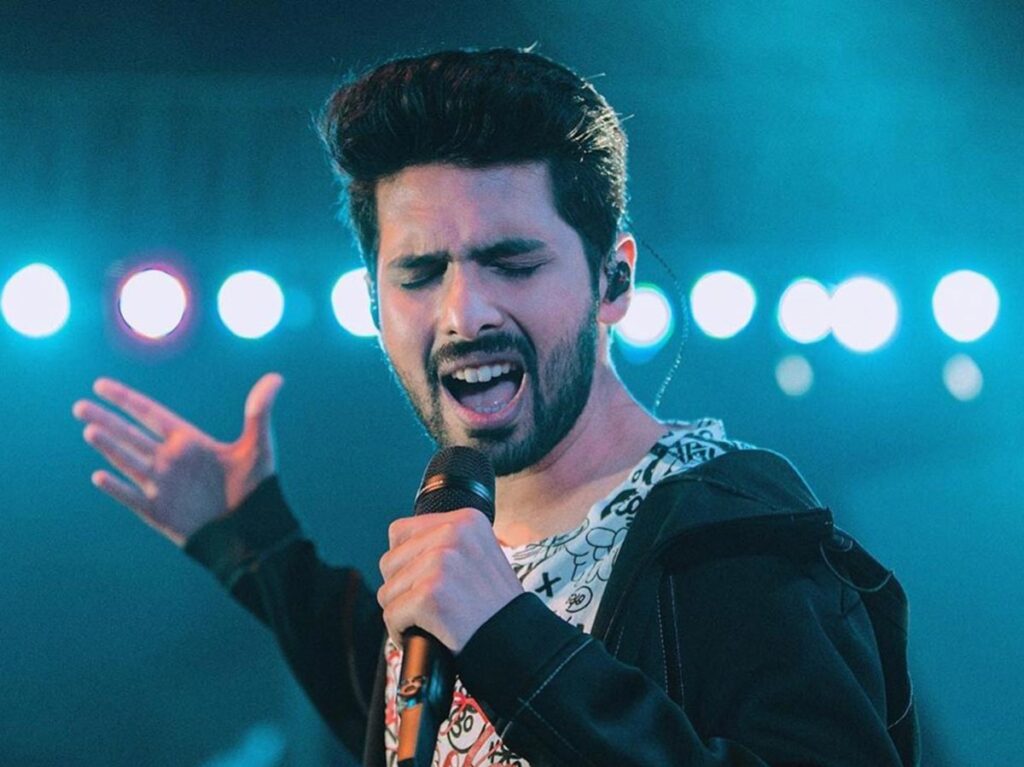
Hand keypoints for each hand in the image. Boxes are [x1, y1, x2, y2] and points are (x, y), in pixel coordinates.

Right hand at [72, 373, 284, 546]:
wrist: (252, 531)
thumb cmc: (257, 488)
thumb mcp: (258, 447)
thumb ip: (259, 412)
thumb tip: (277, 377)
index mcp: (189, 441)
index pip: (150, 414)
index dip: (126, 399)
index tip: (101, 384)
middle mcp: (170, 460)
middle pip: (130, 435)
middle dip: (105, 420)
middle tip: (79, 405)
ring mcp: (162, 486)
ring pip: (127, 462)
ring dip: (108, 447)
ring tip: (89, 430)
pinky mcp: (159, 513)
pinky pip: (132, 497)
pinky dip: (116, 488)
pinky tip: (99, 476)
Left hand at [377, 508, 523, 653]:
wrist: (518, 642)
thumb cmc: (496, 607)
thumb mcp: (479, 555)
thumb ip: (446, 544)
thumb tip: (400, 551)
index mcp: (466, 520)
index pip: (400, 531)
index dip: (405, 562)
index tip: (424, 582)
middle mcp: (453, 533)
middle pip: (390, 561)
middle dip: (402, 589)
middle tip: (429, 606)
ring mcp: (441, 562)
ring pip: (388, 590)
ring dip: (403, 612)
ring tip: (430, 621)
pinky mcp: (431, 594)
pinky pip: (392, 615)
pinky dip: (401, 632)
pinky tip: (425, 636)